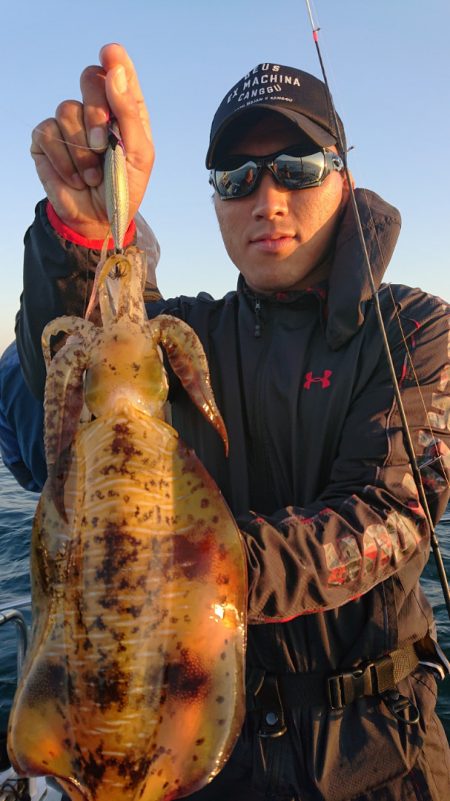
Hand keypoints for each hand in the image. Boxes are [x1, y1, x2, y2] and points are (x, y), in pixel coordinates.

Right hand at [31, 43, 153, 240]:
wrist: (98, 220)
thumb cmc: (123, 189)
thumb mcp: (139, 155)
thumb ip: (129, 114)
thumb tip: (114, 73)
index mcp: (124, 112)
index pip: (119, 75)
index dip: (116, 61)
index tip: (111, 52)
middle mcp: (96, 111)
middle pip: (89, 80)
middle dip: (97, 110)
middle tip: (102, 143)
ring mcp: (69, 124)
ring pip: (67, 109)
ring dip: (82, 149)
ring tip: (92, 175)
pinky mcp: (46, 140)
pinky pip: (49, 132)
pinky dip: (64, 160)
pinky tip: (75, 178)